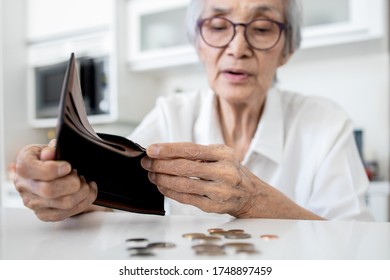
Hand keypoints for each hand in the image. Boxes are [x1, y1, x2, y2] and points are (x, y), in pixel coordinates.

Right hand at [13, 140, 97, 221]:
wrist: (49, 172)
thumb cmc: (51, 159)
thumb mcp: (50, 148)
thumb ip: (51, 149)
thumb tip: (51, 152)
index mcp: (23, 166)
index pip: (33, 170)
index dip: (54, 169)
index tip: (68, 166)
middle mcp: (24, 186)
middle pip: (49, 190)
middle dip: (72, 182)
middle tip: (79, 174)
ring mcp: (33, 203)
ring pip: (64, 203)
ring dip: (82, 192)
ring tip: (85, 183)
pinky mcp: (44, 214)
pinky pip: (68, 213)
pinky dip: (84, 202)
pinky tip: (87, 192)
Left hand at [141, 142, 255, 216]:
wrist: (249, 194)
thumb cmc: (229, 170)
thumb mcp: (219, 155)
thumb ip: (196, 153)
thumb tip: (163, 152)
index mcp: (224, 154)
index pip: (190, 150)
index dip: (168, 149)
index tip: (151, 150)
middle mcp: (224, 172)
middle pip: (185, 167)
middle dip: (161, 165)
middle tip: (147, 163)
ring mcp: (219, 191)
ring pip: (184, 184)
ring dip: (163, 179)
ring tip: (152, 175)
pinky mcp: (213, 206)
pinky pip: (186, 198)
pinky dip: (170, 192)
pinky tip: (162, 187)